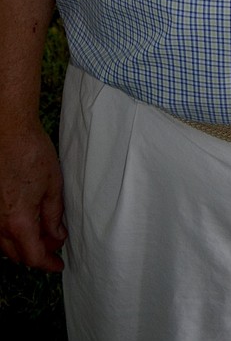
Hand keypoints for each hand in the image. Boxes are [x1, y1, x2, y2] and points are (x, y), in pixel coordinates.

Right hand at [0, 127, 65, 270]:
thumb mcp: (53, 186)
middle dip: (36, 254)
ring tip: (43, 233)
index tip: (59, 265)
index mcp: (18, 222)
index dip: (47, 264)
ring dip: (23, 244)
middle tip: (55, 246)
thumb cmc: (32, 154)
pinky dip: (12, 233)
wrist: (8, 132)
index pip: (33, 256)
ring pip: (5, 243)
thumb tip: (57, 236)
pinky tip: (26, 221)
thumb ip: (54, 216)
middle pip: (17, 254)